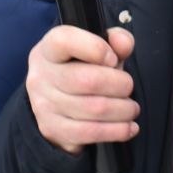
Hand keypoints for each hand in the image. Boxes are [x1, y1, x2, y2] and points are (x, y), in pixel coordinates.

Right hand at [27, 26, 138, 155]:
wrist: (55, 104)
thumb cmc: (81, 70)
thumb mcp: (96, 50)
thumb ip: (114, 41)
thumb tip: (124, 43)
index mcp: (49, 49)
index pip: (64, 40)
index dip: (95, 48)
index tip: (112, 58)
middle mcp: (41, 75)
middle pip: (88, 80)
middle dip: (120, 85)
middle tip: (128, 87)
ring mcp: (44, 105)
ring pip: (94, 109)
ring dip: (123, 110)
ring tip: (131, 108)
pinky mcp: (53, 129)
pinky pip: (91, 132)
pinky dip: (118, 131)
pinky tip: (129, 127)